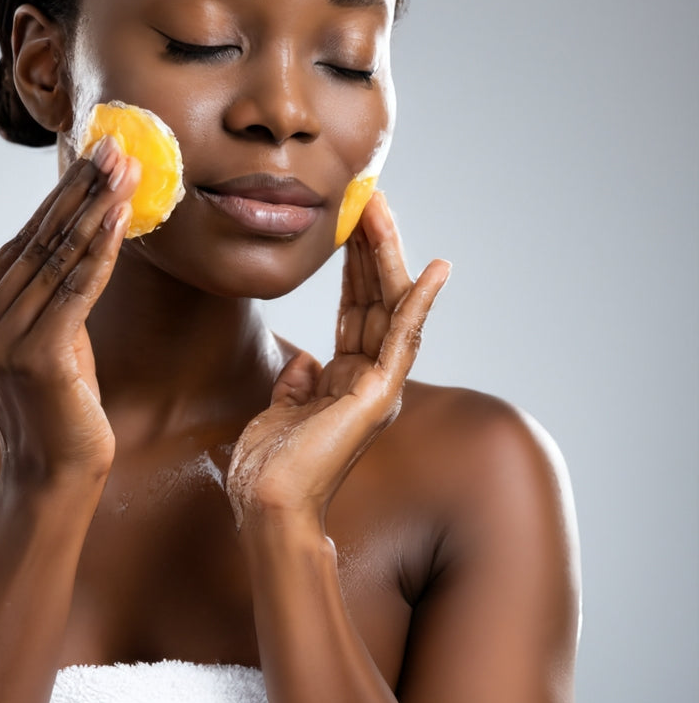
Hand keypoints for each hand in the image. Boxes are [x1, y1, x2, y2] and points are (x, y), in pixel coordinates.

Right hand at [0, 138, 139, 481]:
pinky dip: (101, 250)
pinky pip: (76, 289)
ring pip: (59, 259)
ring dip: (96, 209)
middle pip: (39, 242)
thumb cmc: (51, 407)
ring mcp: (2, 340)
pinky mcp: (37, 356)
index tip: (90, 161)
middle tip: (112, 146)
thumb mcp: (20, 351)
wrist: (54, 472)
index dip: (58, 200)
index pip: (21, 244)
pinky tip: (120, 217)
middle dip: (80, 190)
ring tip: (124, 170)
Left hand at [226, 192, 450, 528]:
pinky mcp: (380, 394)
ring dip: (386, 255)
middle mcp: (369, 379)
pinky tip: (435, 268)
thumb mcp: (279, 411)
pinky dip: (420, 302)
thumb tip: (305, 361)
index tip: (347, 224)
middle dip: (369, 246)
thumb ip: (297, 383)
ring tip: (380, 207)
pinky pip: (404, 338)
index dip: (353, 265)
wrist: (267, 505)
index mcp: (346, 381)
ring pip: (389, 306)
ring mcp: (379, 386)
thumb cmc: (270, 468)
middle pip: (375, 298)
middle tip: (366, 197)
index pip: (355, 309)